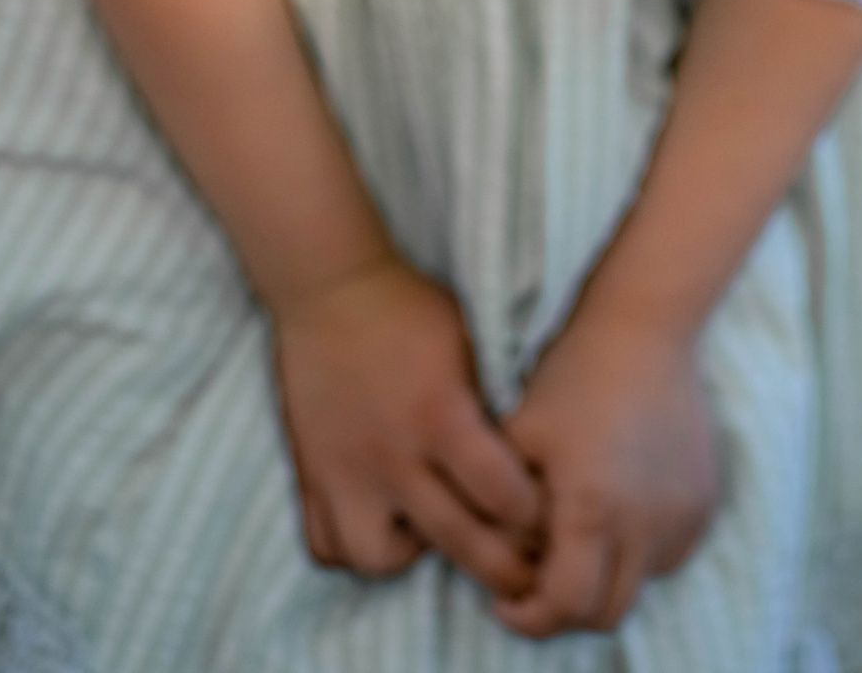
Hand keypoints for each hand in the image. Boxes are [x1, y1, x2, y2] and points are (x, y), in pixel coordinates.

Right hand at [273, 255, 542, 595]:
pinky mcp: (310, 475)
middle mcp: (393, 455)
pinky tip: (382, 524)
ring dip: (412, 557)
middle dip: (504, 568)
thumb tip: (534, 461)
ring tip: (431, 533)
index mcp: (441, 415)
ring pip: (378, 559)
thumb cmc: (413, 311)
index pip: (502, 495)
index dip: (535, 516)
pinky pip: (325, 545)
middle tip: (526, 573)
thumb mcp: (470, 346)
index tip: (551, 518)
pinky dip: (353, 547)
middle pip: (458, 541)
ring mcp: (345, 471)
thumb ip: (493, 408)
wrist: (333, 287)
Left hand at [492, 309, 718, 636]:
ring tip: (579, 536)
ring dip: (606, 577)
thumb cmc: (570, 376)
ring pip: (641, 584)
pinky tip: (617, 507)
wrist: (642, 328)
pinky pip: (668, 553)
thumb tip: (508, 566)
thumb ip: (507, 512)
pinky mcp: (704, 501)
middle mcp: (645, 523)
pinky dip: (639, 551)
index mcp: (593, 508)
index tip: (506, 600)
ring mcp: (682, 515)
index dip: (529, 616)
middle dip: (567, 609)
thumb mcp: (518, 438)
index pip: (565, 607)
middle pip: (606, 613)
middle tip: (539, 581)